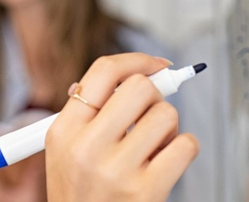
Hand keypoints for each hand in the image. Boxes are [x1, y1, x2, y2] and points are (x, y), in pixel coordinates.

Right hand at [45, 53, 198, 201]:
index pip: (102, 72)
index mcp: (63, 130)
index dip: (135, 60)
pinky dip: (184, 148)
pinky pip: (186, 146)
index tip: (155, 64)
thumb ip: (88, 111)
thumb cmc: (81, 190)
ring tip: (154, 145)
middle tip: (150, 112)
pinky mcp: (147, 190)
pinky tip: (166, 161)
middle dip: (154, 96)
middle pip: (139, 88)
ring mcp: (117, 169)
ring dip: (168, 127)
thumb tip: (136, 73)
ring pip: (166, 116)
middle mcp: (86, 147)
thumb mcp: (65, 149)